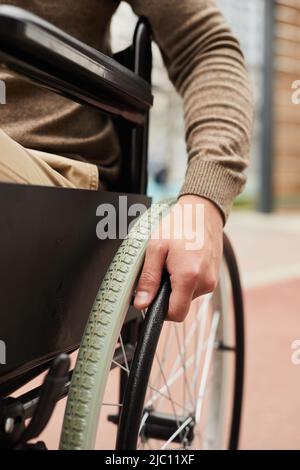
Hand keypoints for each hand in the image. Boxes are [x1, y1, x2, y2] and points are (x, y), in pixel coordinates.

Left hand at [134, 195, 223, 321]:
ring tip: (174, 261)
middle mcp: (205, 283)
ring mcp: (212, 280)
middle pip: (181, 305)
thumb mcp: (155, 248)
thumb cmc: (180, 224)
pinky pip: (195, 287)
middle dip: (167, 293)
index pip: (175, 314)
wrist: (203, 211)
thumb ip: (148, 279)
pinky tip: (183, 261)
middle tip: (163, 270)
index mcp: (189, 277)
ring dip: (177, 285)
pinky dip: (186, 279)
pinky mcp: (214, 277)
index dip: (160, 310)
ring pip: (187, 296)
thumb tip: (141, 302)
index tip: (152, 297)